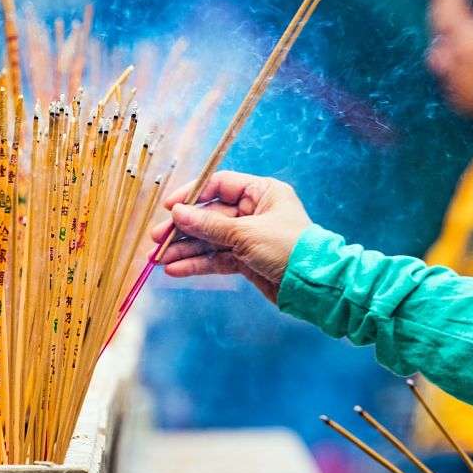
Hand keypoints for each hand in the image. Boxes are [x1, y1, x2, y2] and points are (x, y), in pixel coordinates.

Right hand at [149, 171, 311, 303]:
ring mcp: (249, 237)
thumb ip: (210, 225)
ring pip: (210, 240)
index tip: (170, 208)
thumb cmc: (288, 248)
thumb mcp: (246, 233)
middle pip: (210, 216)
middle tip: (157, 239)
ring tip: (158, 259)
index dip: (193, 195)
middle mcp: (254, 212)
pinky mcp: (246, 260)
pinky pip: (216, 258)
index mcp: (261, 193)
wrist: (314, 286)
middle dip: (183, 229)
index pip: (219, 186)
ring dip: (185, 249)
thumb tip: (177, 213)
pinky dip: (197, 264)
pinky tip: (176, 269)